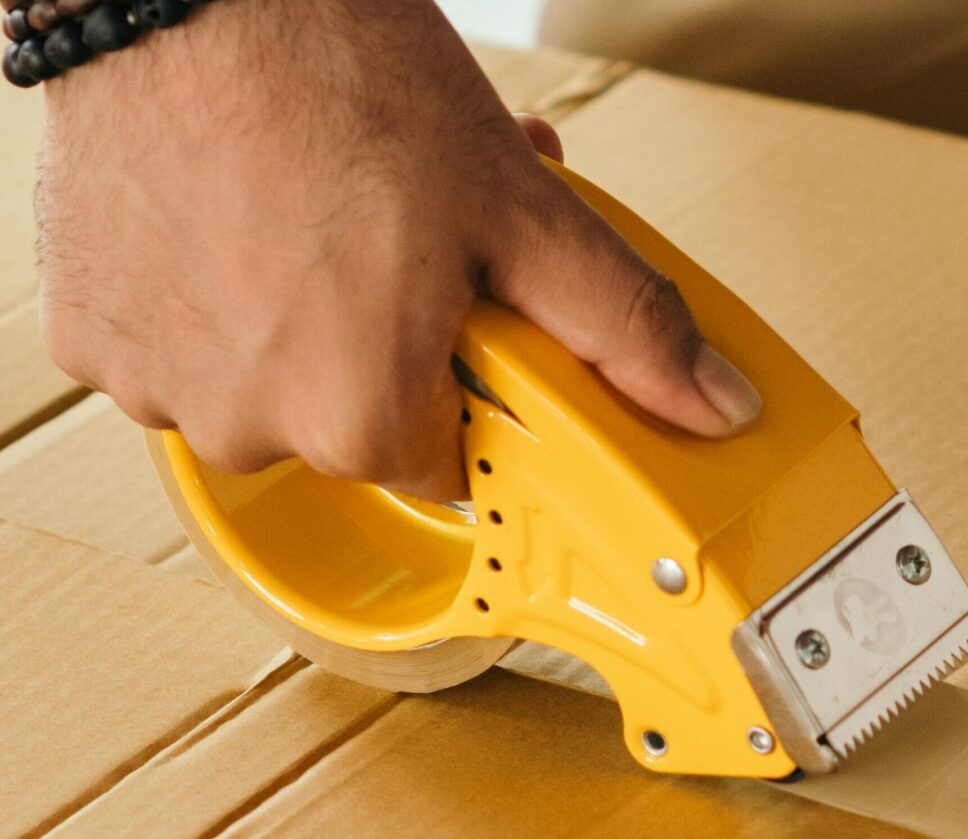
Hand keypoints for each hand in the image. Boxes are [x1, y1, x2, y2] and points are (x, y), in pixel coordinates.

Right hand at [35, 0, 761, 499]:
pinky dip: (211, 289)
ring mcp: (153, 380)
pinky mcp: (87, 326)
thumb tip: (714, 405)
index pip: (449, 466)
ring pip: (264, 382)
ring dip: (302, 313)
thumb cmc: (339, 76)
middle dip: (391, 338)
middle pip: (355, 423)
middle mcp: (245, 426)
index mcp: (358, 419)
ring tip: (324, 207)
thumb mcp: (524, 210)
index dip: (472, 389)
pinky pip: (177, 340)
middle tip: (405, 238)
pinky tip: (239, 208)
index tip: (470, 325)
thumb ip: (624, 325)